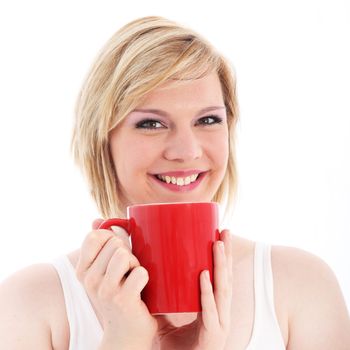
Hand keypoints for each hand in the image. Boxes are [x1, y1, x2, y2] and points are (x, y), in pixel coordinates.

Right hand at [76, 219, 156, 349]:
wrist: (125, 334)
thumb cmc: (119, 296)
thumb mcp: (104, 271)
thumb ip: (101, 245)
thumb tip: (97, 219)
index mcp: (83, 270)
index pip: (94, 236)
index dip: (111, 237)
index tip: (118, 250)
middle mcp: (89, 280)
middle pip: (115, 244)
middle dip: (128, 252)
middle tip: (128, 271)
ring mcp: (105, 290)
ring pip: (125, 255)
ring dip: (136, 264)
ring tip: (133, 279)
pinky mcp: (122, 299)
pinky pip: (140, 273)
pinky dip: (145, 277)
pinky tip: (140, 289)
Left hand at [156, 229, 232, 349]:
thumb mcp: (167, 323)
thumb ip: (162, 305)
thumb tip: (145, 281)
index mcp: (213, 310)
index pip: (221, 280)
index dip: (222, 259)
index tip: (220, 236)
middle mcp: (220, 315)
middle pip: (226, 280)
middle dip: (226, 255)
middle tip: (225, 230)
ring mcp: (218, 326)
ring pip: (223, 291)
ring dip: (221, 266)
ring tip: (218, 243)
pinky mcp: (212, 337)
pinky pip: (209, 312)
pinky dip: (207, 294)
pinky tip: (205, 276)